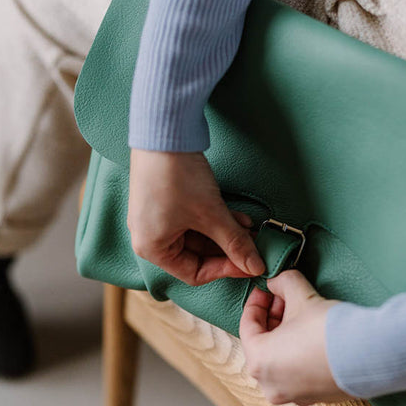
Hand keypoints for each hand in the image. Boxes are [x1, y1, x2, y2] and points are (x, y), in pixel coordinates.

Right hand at [128, 149, 264, 284]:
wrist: (164, 132)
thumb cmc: (177, 176)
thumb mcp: (211, 214)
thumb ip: (235, 244)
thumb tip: (255, 266)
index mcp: (152, 248)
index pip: (194, 274)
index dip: (225, 270)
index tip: (249, 264)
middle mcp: (150, 236)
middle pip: (197, 255)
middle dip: (228, 249)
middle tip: (253, 247)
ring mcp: (157, 218)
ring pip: (199, 236)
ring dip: (225, 234)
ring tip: (250, 230)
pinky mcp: (167, 201)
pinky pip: (194, 220)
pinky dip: (216, 220)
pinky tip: (239, 217)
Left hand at [240, 270, 350, 405]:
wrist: (369, 353)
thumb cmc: (328, 329)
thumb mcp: (301, 296)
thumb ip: (283, 284)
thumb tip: (277, 281)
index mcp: (258, 361)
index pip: (247, 325)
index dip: (256, 301)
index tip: (265, 289)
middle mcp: (270, 385)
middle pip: (263, 342)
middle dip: (273, 316)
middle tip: (284, 297)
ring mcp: (293, 395)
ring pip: (279, 359)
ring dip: (286, 334)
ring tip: (301, 312)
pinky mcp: (315, 398)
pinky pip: (298, 372)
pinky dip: (299, 353)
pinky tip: (313, 335)